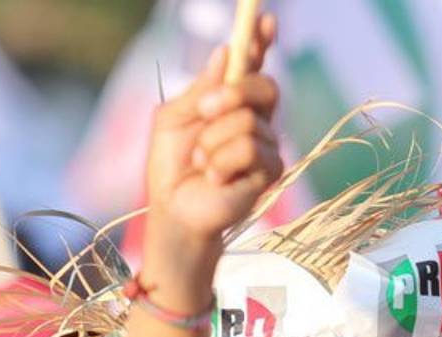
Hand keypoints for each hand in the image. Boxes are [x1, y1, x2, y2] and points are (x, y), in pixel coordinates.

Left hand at [144, 13, 281, 275]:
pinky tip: (214, 178)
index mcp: (230, 101)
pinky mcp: (269, 171)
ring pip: (249, 122)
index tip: (264, 19)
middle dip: (232, 93)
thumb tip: (225, 52)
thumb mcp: (173, 119)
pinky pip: (249, 149)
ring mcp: (266, 145)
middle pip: (265, 85)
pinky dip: (222, 163)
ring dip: (213, 142)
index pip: (252, 65)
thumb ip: (200, 88)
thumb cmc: (171, 168)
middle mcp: (255, 119)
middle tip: (204, 110)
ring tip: (201, 163)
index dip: (260, 41)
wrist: (174, 211)